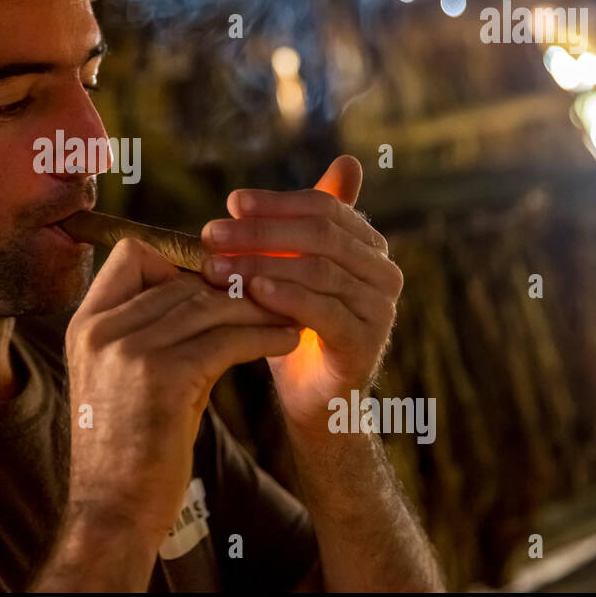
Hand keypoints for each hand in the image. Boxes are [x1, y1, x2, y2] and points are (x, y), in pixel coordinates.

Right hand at [63, 237, 299, 543]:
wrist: (113, 511)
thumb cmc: (129, 449)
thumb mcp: (125, 378)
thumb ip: (153, 332)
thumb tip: (210, 294)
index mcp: (86, 324)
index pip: (132, 255)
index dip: (175, 263)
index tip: (212, 288)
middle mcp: (101, 329)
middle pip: (181, 281)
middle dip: (232, 289)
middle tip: (273, 297)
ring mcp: (129, 351)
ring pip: (209, 304)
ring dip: (257, 308)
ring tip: (288, 316)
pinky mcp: (164, 377)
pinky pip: (227, 338)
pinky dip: (264, 335)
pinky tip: (286, 340)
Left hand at [198, 155, 403, 435]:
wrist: (313, 397)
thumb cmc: (293, 325)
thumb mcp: (284, 275)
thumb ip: (270, 240)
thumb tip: (236, 200)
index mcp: (368, 245)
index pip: (324, 207)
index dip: (277, 202)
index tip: (232, 203)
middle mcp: (383, 271)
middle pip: (321, 235)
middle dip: (261, 231)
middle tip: (213, 234)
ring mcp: (380, 308)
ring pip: (319, 271)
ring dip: (262, 264)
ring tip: (219, 266)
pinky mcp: (367, 343)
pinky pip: (325, 312)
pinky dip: (288, 298)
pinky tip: (253, 292)